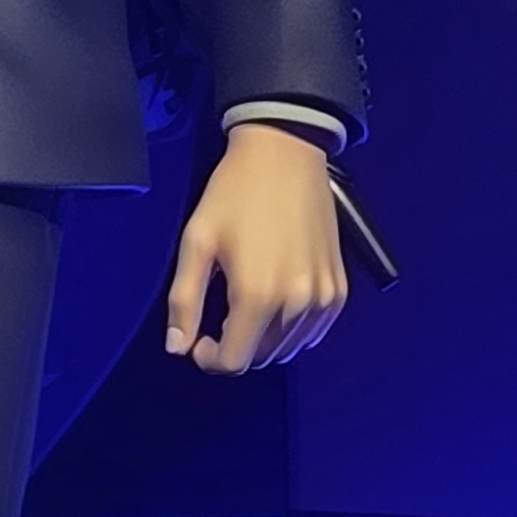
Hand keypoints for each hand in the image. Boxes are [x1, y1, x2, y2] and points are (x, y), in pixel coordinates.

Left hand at [165, 126, 349, 373]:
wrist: (285, 155)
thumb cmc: (235, 194)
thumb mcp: (197, 243)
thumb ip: (185, 301)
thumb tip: (177, 346)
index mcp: (257, 294)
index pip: (234, 361)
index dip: (210, 359)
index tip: (200, 339)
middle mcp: (297, 302)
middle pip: (261, 357)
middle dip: (235, 346)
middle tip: (219, 316)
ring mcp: (323, 297)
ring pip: (288, 348)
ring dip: (263, 338)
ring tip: (246, 302)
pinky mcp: (338, 288)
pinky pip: (313, 330)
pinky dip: (292, 328)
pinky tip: (275, 301)